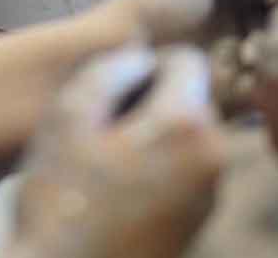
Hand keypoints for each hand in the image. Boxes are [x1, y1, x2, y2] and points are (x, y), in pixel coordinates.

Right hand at [12, 45, 222, 257]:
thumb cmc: (62, 199)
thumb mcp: (69, 116)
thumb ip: (108, 70)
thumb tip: (139, 57)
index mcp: (188, 126)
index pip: (188, 60)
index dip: (148, 62)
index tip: (115, 86)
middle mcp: (214, 158)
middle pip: (191, 98)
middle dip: (152, 99)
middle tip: (104, 123)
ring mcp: (210, 194)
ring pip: (186, 134)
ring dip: (153, 132)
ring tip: (106, 156)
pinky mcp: (198, 220)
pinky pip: (185, 168)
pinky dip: (158, 163)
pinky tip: (117, 184)